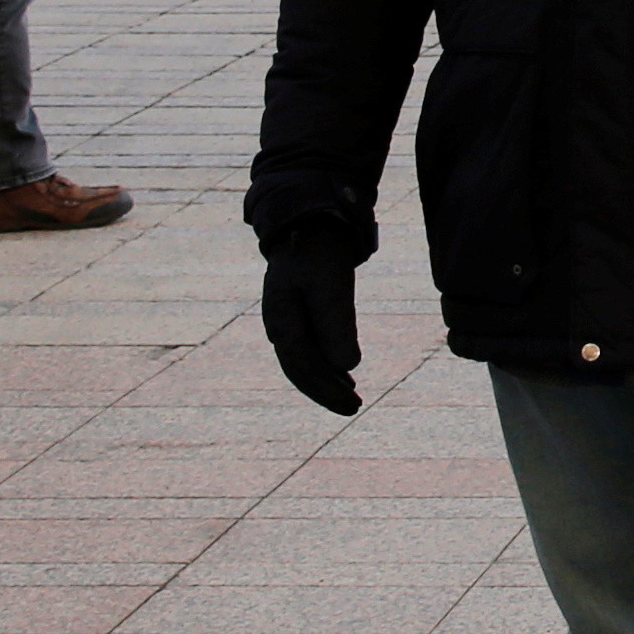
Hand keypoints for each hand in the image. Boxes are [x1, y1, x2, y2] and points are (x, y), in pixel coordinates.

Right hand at [259, 244, 363, 415]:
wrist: (309, 226)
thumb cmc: (319, 254)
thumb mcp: (332, 285)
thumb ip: (337, 323)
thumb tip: (347, 366)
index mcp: (281, 318)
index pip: (302, 364)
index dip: (325, 387)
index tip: (352, 401)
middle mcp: (278, 324)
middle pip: (299, 368)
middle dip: (325, 391)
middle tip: (355, 407)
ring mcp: (284, 320)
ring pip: (302, 362)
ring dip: (325, 382)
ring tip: (351, 397)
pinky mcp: (296, 316)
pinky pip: (306, 349)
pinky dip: (324, 365)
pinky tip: (342, 374)